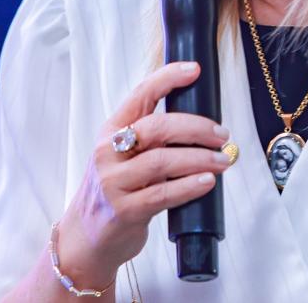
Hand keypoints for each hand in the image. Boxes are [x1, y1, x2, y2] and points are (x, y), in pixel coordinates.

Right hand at [54, 61, 232, 286]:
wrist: (84, 238)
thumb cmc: (113, 191)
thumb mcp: (122, 156)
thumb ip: (150, 139)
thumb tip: (202, 127)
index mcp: (111, 130)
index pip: (141, 94)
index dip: (168, 78)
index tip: (194, 69)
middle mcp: (109, 152)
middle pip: (158, 127)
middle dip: (196, 127)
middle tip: (222, 134)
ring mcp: (113, 182)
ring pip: (163, 160)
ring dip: (200, 158)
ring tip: (223, 160)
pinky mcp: (124, 211)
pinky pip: (163, 194)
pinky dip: (189, 186)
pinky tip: (207, 182)